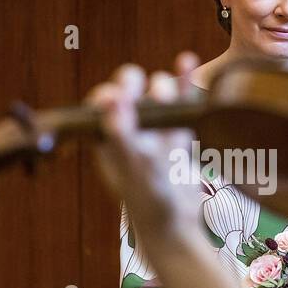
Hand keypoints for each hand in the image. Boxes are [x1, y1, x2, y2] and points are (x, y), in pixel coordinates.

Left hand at [87, 52, 200, 244]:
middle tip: (147, 93)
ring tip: (168, 97)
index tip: (121, 94)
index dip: (110, 92)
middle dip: (138, 85)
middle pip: (129, 90)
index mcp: (106, 138)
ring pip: (156, 93)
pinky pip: (180, 101)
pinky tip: (185, 61)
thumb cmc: (149, 200)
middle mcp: (128, 130)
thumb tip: (111, 98)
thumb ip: (121, 134)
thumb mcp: (133, 167)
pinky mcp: (178, 133)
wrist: (178, 226)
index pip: (102, 102)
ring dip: (163, 86)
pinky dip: (183, 80)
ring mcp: (154, 131)